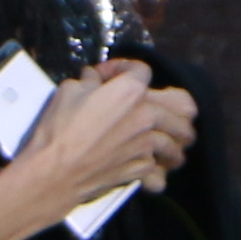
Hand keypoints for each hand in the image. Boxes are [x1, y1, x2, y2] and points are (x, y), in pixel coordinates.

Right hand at [13, 58, 195, 216]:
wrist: (55, 171)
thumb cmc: (59, 129)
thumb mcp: (70, 91)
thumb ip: (89, 81)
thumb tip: (93, 79)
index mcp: (131, 91)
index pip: (143, 70)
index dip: (125, 69)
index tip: (109, 77)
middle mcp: (147, 116)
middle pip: (185, 107)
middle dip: (175, 106)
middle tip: (163, 110)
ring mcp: (148, 144)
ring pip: (182, 139)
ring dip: (176, 138)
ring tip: (169, 140)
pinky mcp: (142, 168)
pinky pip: (161, 164)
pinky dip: (158, 165)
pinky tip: (152, 164)